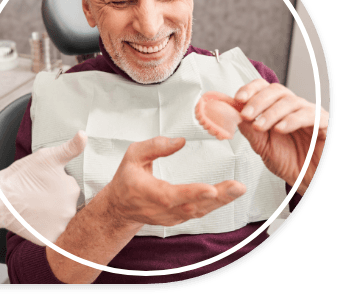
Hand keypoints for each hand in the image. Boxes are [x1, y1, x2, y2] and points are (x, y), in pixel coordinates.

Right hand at [0, 131, 86, 245]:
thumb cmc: (23, 175)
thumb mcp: (49, 156)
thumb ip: (71, 148)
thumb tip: (84, 134)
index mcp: (73, 189)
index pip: (70, 187)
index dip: (57, 184)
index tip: (45, 183)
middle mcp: (71, 210)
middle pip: (67, 203)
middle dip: (56, 199)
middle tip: (39, 194)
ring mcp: (59, 227)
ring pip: (60, 218)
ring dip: (52, 213)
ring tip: (35, 206)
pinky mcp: (48, 239)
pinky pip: (52, 233)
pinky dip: (45, 227)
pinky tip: (34, 218)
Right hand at [106, 136, 245, 227]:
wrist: (121, 207)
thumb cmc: (126, 179)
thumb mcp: (133, 156)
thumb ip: (154, 146)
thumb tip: (179, 141)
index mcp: (148, 192)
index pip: (171, 195)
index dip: (191, 193)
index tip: (210, 189)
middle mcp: (161, 209)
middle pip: (192, 206)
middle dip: (218, 197)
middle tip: (237, 187)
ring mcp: (171, 216)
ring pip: (198, 211)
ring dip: (221, 201)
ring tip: (238, 189)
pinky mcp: (178, 218)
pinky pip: (198, 212)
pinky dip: (214, 204)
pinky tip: (228, 195)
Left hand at [235, 79, 328, 194]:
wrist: (307, 179)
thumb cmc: (287, 160)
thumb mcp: (261, 145)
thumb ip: (249, 130)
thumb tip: (233, 115)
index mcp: (276, 107)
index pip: (263, 88)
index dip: (250, 89)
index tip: (238, 99)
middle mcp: (292, 106)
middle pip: (275, 90)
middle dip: (257, 101)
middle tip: (246, 115)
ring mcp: (309, 113)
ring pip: (290, 101)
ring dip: (271, 113)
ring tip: (259, 127)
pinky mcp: (324, 123)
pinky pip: (310, 115)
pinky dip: (292, 120)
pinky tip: (280, 128)